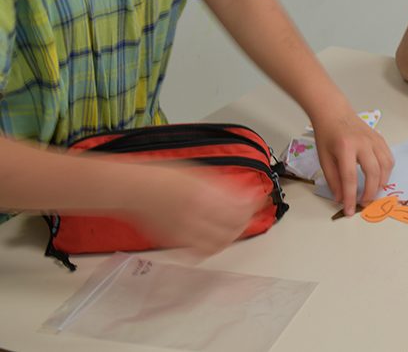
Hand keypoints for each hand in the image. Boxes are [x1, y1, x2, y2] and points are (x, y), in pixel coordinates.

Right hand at [126, 166, 262, 255]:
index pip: (240, 208)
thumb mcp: (197, 172)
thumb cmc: (161, 174)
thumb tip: (239, 193)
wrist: (133, 188)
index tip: (259, 199)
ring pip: (219, 244)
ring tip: (234, 229)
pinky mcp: (174, 241)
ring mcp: (185, 231)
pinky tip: (214, 240)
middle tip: (248, 215)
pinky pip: (200, 251)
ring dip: (231, 237)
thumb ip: (218, 185)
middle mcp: (197, 215)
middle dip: (245, 222)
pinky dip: (211, 248)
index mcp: (204, 195)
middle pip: (233, 228)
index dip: (254, 205)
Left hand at [313, 112, 393, 215]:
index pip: (350, 177)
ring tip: (373, 192)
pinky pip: (389, 158)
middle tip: (364, 203)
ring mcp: (374, 140)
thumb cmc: (327, 135)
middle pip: (372, 172)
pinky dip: (387, 171)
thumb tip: (341, 199)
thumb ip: (333, 179)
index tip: (349, 210)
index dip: (350, 197)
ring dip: (381, 183)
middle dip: (370, 192)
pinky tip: (380, 178)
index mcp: (345, 148)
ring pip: (385, 166)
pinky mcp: (380, 139)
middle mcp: (363, 143)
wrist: (334, 113)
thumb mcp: (324, 158)